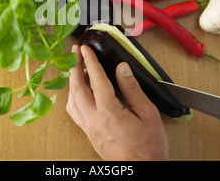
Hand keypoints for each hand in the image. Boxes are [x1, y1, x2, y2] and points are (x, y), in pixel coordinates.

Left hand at [66, 45, 168, 160]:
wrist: (141, 169)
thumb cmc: (147, 147)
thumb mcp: (147, 114)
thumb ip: (132, 90)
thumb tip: (122, 69)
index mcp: (109, 114)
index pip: (96, 81)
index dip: (90, 62)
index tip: (85, 49)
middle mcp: (94, 121)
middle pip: (77, 89)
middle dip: (74, 67)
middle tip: (75, 52)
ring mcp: (89, 128)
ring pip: (72, 101)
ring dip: (72, 82)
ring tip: (77, 68)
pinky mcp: (89, 133)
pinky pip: (75, 112)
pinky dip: (73, 97)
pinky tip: (79, 92)